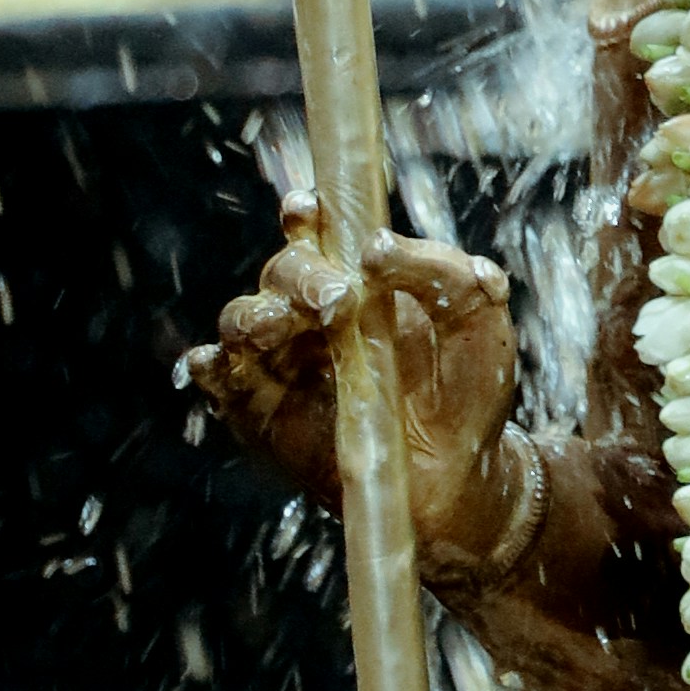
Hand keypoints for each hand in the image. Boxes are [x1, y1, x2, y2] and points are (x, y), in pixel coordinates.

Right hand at [192, 207, 527, 575]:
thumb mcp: (479, 325)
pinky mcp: (262, 415)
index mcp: (358, 280)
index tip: (307, 209)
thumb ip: (445, 274)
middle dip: (300, 276)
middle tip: (336, 298)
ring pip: (242, 322)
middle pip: (280, 274)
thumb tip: (376, 246)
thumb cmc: (467, 394)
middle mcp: (310, 315)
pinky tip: (213, 362)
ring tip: (281, 327)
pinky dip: (210, 369)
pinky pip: (222, 386)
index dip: (303, 214)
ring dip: (255, 317)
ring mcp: (282, 365)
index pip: (317, 233)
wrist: (459, 481)